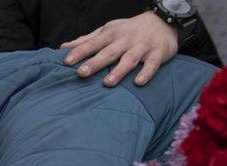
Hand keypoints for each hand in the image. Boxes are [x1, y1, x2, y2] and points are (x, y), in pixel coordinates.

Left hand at [61, 11, 178, 86]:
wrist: (162, 21)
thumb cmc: (129, 29)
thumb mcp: (108, 30)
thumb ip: (87, 40)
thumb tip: (64, 47)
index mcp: (111, 34)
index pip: (93, 44)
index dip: (80, 52)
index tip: (67, 62)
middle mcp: (126, 40)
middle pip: (109, 52)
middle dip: (95, 62)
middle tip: (81, 73)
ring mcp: (142, 47)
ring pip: (129, 59)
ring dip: (118, 71)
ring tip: (107, 83)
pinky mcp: (157, 54)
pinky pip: (152, 64)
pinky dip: (146, 73)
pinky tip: (138, 82)